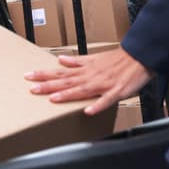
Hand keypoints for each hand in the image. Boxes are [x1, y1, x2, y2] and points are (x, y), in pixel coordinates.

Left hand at [25, 47, 152, 115]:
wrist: (139, 57)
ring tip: (52, 99)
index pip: (60, 72)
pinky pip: (106, 100)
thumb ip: (76, 61)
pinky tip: (88, 111)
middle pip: (66, 81)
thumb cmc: (118, 59)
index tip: (28, 76)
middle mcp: (91, 76)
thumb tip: (60, 59)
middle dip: (49, 85)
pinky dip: (97, 105)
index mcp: (85, 69)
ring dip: (67, 94)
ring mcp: (103, 84)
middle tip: (32, 88)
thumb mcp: (94, 58)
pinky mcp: (117, 92)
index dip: (44, 75)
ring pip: (82, 90)